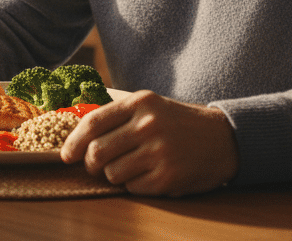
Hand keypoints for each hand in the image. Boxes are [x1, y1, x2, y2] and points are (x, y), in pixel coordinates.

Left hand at [60, 89, 238, 195]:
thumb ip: (118, 115)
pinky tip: (151, 174)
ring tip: (133, 166)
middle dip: (91, 164)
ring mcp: (158, 152)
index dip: (73, 142)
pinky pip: (132, 188)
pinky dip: (136, 185)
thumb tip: (77, 132)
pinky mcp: (167, 177)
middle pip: (97, 153)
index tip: (66, 155)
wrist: (224, 139)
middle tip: (98, 166)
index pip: (92, 123)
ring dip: (116, 175)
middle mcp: (148, 125)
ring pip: (112, 173)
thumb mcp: (151, 106)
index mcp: (141, 103)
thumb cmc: (179, 123)